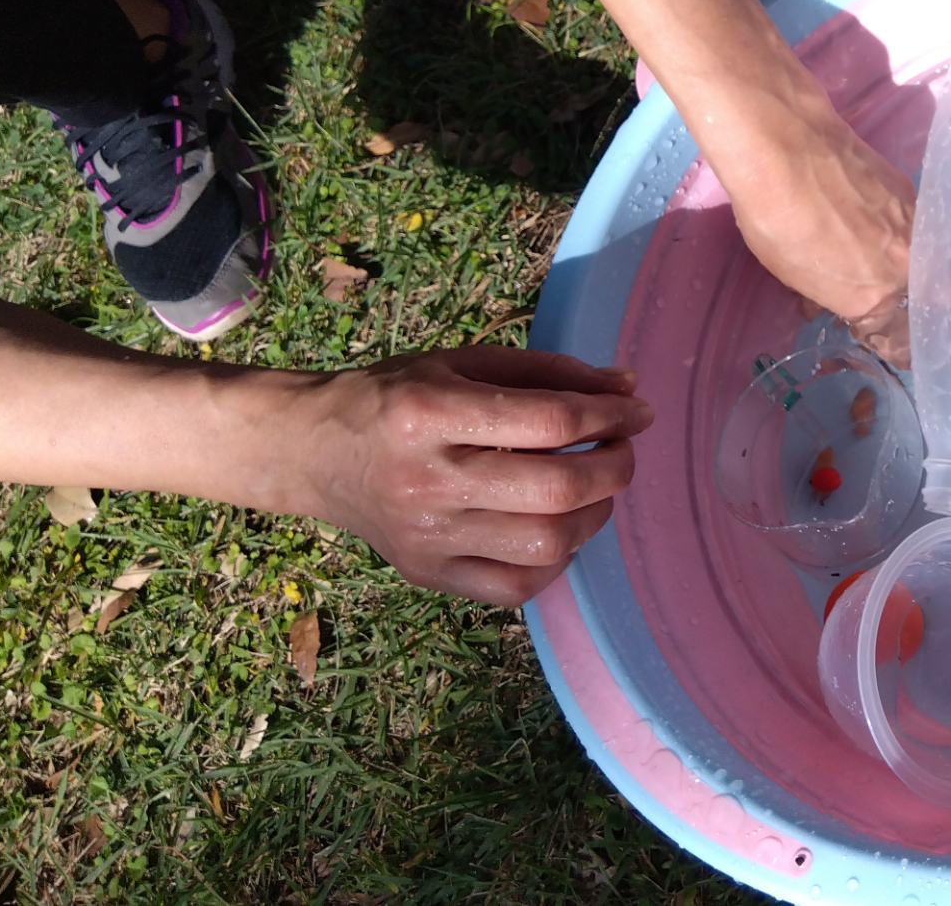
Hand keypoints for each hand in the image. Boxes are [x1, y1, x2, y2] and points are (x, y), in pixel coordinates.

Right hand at [295, 347, 652, 604]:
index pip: (550, 421)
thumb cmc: (397, 396)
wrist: (313, 451)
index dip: (610, 415)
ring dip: (594, 515)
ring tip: (594, 488)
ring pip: (545, 546)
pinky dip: (556, 562)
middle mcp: (426, 481)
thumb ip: (548, 373)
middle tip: (622, 449)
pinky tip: (558, 528)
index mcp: (430, 413)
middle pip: (555, 490)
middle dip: (613, 468)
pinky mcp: (426, 574)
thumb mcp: (463, 362)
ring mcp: (426, 537)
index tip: (638, 410)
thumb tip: (628, 389)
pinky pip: (515, 589)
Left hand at [715, 102, 916, 366]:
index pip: (899, 338)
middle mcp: (907, 267)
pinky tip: (876, 224)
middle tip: (880, 298)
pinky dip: (899, 235)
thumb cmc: (774, 220)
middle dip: (905, 307)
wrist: (786, 147)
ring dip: (906, 269)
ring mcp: (914, 226)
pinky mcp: (912, 191)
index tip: (873, 331)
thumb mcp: (794, 274)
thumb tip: (826, 301)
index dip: (888, 339)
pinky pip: (914, 229)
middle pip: (921, 301)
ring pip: (923, 264)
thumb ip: (825, 293)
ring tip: (877, 261)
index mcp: (875, 299)